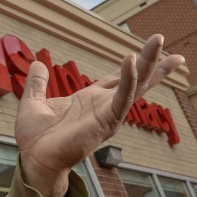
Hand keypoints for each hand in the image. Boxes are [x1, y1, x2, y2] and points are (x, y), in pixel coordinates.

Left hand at [14, 34, 184, 196]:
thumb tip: (36, 64)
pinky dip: (128, 79)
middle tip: (163, 37)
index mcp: (90, 99)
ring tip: (158, 40)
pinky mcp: (106, 122)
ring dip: (148, 63)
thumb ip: (37, 83)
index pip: (119, 77)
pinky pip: (122, 97)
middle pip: (135, 78)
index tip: (151, 48)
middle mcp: (103, 105)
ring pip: (135, 85)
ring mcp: (107, 114)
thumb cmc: (35, 138)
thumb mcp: (33, 102)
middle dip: (152, 60)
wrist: (33, 158)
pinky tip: (131, 61)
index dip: (134, 63)